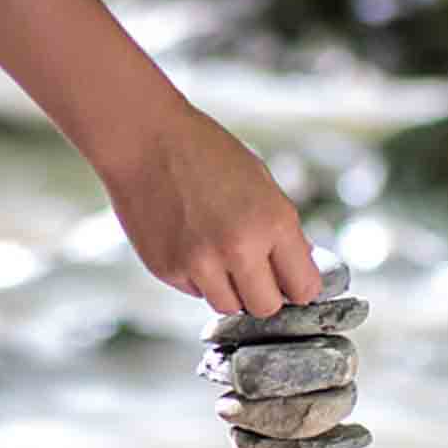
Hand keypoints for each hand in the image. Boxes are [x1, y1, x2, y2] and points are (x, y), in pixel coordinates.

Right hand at [100, 103, 322, 314]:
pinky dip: (197, 276)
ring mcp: (200, 263)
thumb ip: (281, 228)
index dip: (298, 284)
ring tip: (217, 251)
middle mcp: (238, 248)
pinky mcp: (168, 270)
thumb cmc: (202, 151)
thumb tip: (296, 266)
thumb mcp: (259, 180)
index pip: (303, 288)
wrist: (143, 139)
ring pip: (228, 306)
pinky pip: (194, 290)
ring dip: (229, 288)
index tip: (290, 279)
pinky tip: (189, 241)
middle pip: (266, 308)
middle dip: (264, 293)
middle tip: (255, 271)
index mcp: (272, 221)